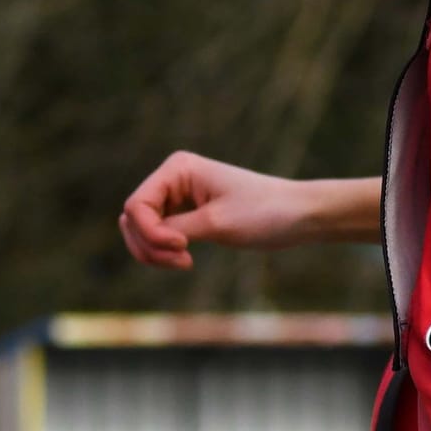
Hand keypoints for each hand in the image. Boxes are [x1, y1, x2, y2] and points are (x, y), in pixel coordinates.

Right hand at [119, 151, 331, 269]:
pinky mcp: (187, 214)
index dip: (150, 233)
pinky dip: (164, 253)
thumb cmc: (262, 213)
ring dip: (155, 253)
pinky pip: (158, 236)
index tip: (184, 248)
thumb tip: (132, 228)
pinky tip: (186, 260)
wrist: (298, 216)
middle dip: (149, 246)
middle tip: (183, 261)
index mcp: (178, 167)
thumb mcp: (214, 224)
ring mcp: (179, 196)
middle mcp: (174, 177)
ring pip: (142, 230)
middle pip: (133, 218)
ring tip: (185, 263)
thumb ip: (170, 229)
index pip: (135, 205)